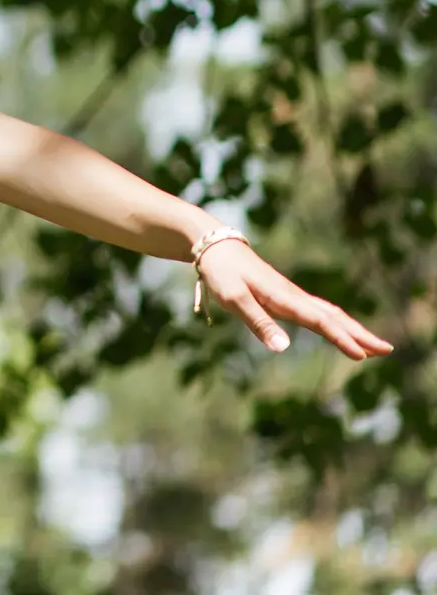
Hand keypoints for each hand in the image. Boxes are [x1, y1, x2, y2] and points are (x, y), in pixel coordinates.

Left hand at [197, 239, 393, 359]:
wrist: (216, 246)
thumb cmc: (222, 273)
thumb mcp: (234, 299)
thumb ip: (258, 323)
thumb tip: (284, 349)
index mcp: (284, 298)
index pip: (320, 321)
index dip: (341, 339)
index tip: (362, 356)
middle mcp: (293, 296)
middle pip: (333, 317)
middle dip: (360, 334)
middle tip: (386, 350)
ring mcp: (291, 295)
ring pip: (329, 313)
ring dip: (351, 328)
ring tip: (373, 345)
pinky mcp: (284, 295)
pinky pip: (317, 311)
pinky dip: (334, 322)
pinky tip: (339, 329)